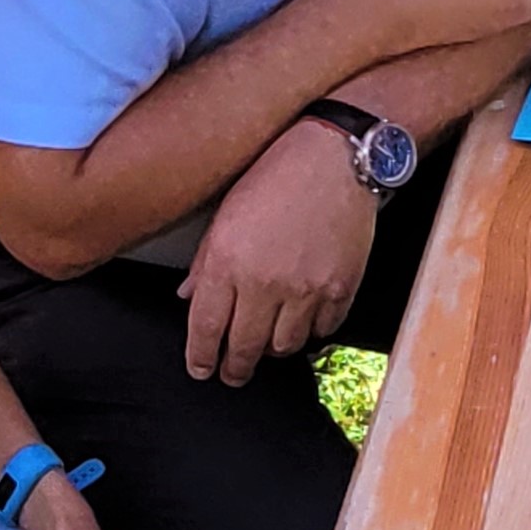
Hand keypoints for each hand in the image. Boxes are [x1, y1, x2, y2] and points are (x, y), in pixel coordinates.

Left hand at [178, 123, 379, 386]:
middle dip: (234, 368)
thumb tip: (190, 298)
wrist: (334, 156)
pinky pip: (323, 330)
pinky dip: (311, 331)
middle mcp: (264, 282)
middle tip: (232, 373)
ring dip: (272, 349)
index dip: (201, 358)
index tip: (201, 369)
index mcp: (226, 263)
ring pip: (284, 347)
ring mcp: (305, 289)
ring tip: (268, 343)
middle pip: (245, 349)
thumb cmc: (275, 174)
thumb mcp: (225, 213)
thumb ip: (205, 262)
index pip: (206, 330)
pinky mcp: (340, 287)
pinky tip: (303, 321)